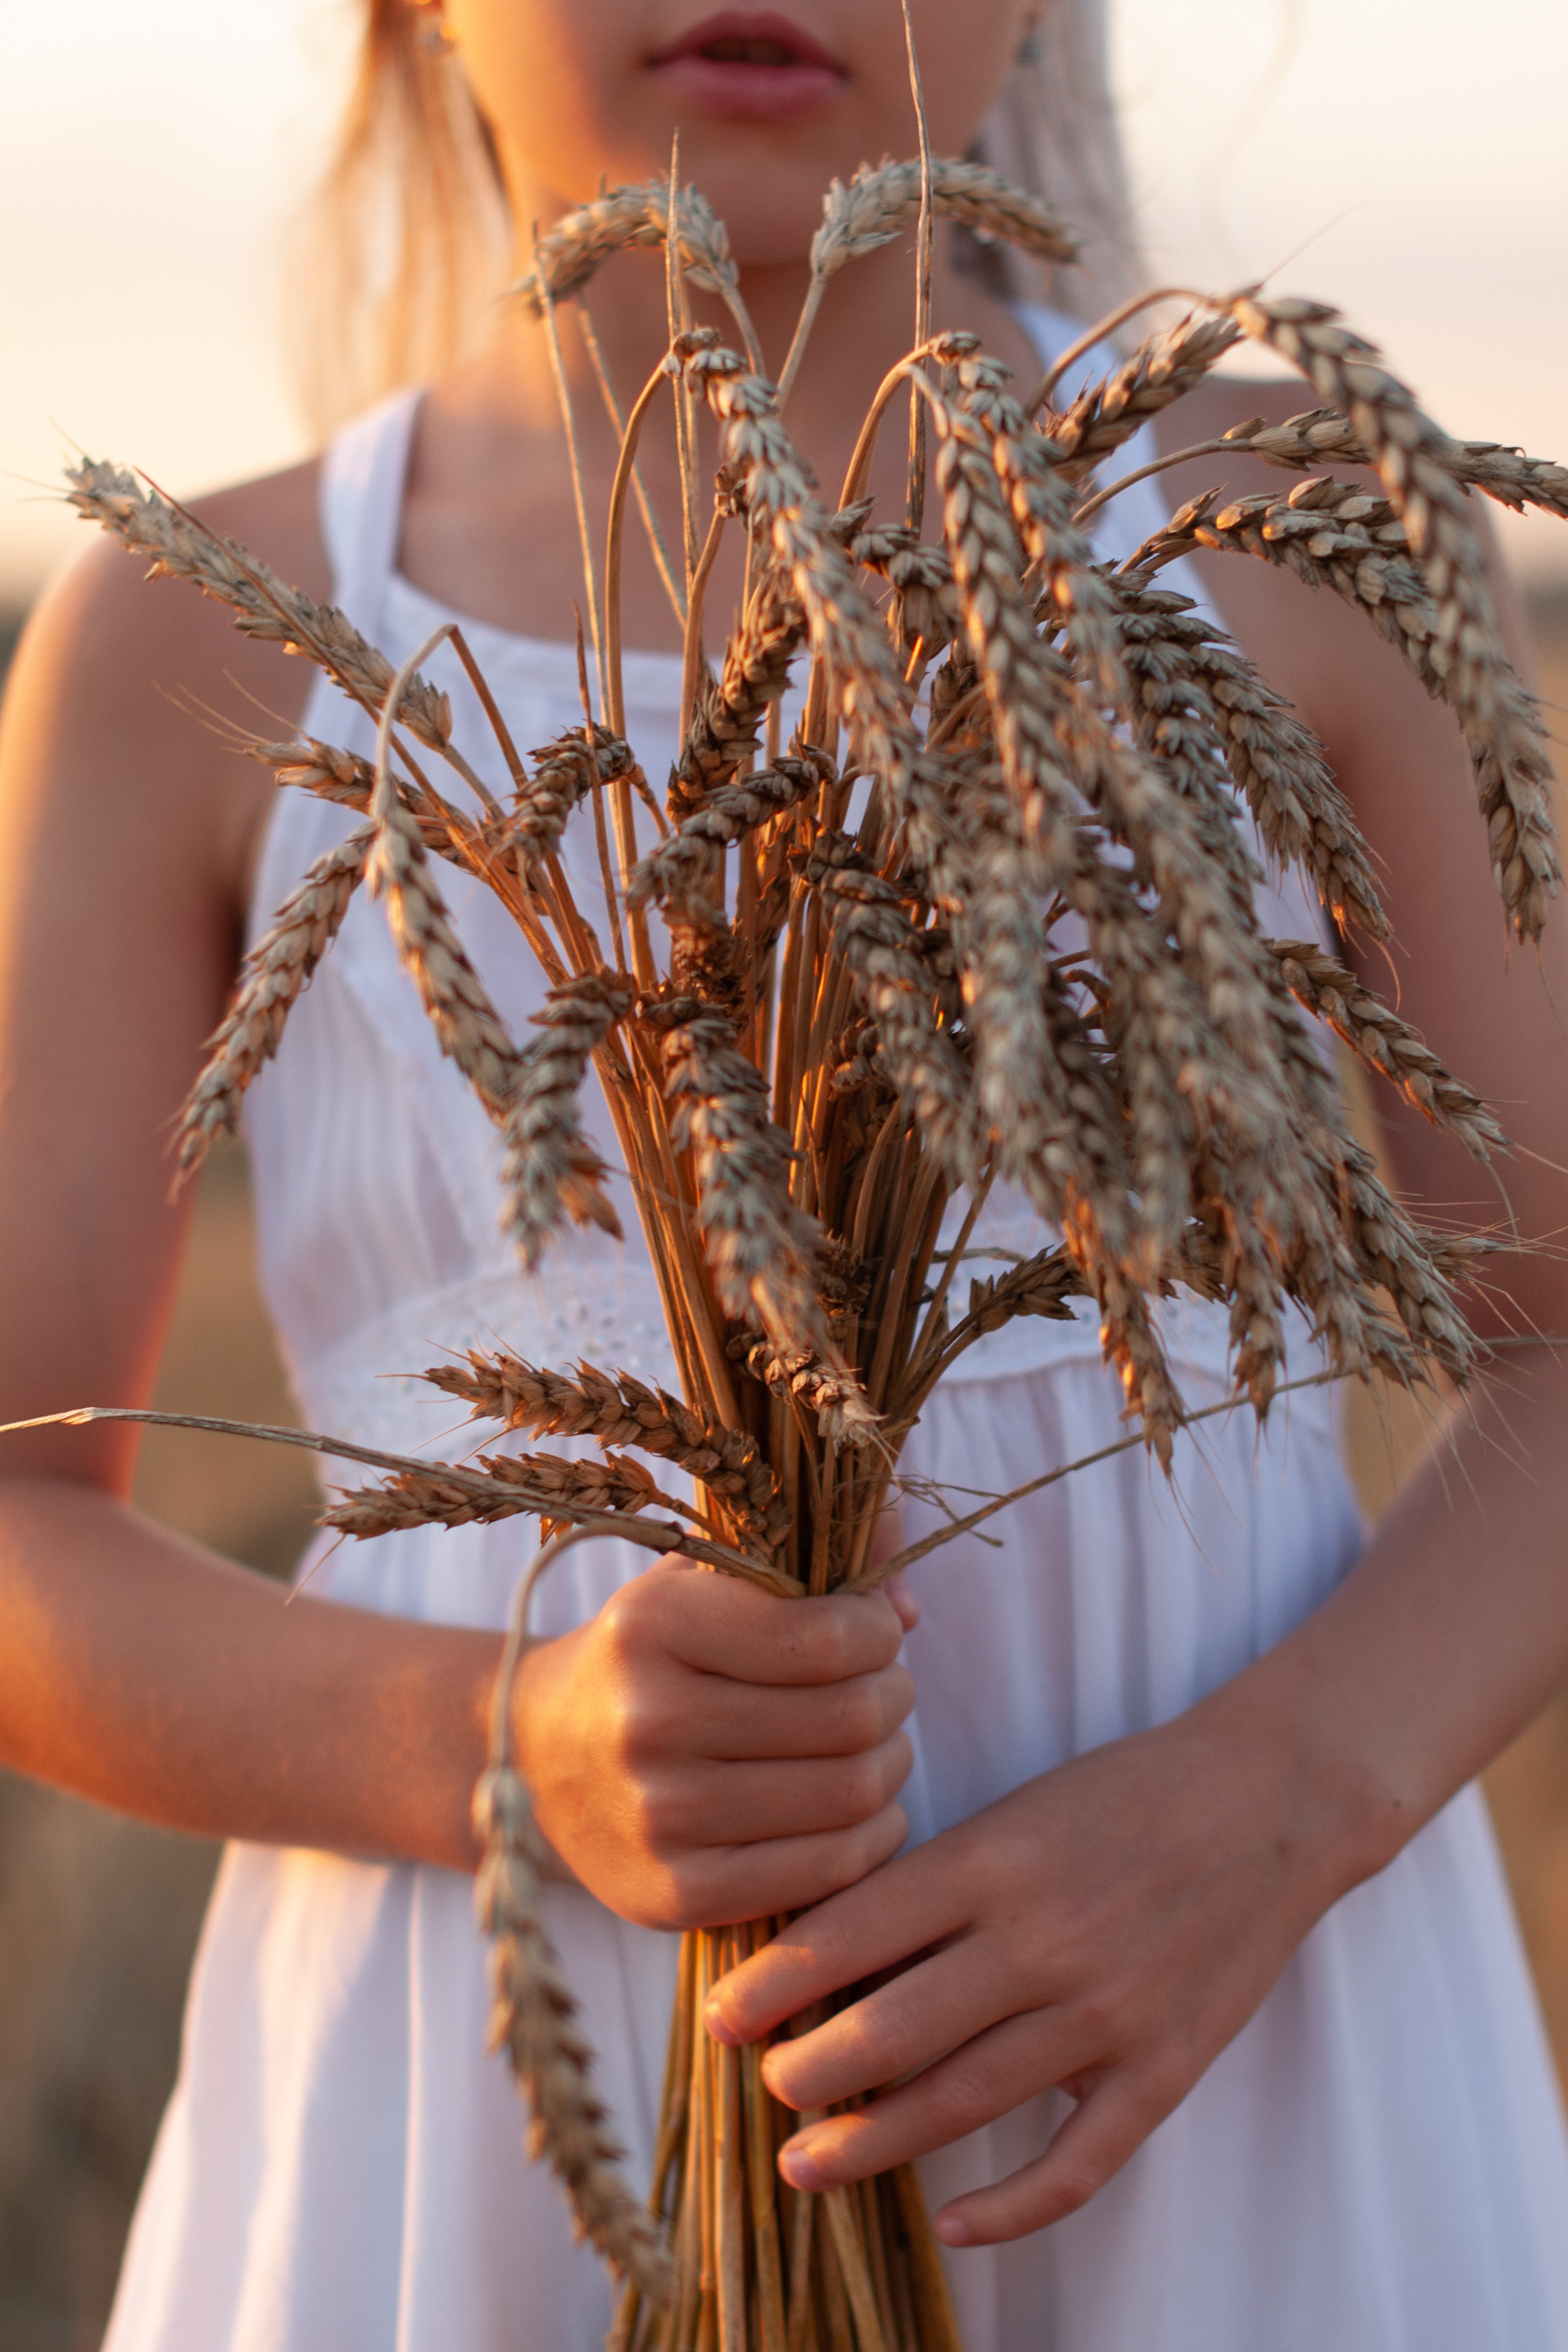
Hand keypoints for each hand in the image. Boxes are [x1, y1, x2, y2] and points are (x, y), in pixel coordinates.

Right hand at [511, 1555, 919, 1931]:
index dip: (878, 1634)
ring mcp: (658, 1817)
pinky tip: (864, 1807)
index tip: (876, 1632)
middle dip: (894, 1696)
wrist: (537, 1756)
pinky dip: (874, 1835)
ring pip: (850, 1795)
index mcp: (652, 1626)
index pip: (824, 1637)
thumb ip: (811, 1550)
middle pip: (849, 1718)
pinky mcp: (675, 1894)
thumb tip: (907, 1608)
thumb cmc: (648, 1654)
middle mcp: (647, 1721)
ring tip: (876, 1743)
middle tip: (884, 1688)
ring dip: (892, 1764)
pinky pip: (827, 1869)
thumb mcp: (703, 1575)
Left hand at [705, 1685, 1352, 2243]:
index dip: (775, 1983)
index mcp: (994, 1860)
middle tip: (764, 2089)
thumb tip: (829, 1954)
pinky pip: (1076, 2163)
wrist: (1271, 1799)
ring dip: (872, 2143)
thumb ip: (933, 1883)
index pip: (855, 1932)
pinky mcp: (1162, 2069)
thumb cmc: (1125, 1795)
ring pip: (963, 2102)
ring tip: (805, 2163)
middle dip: (807, 2073)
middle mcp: (1041, 1940)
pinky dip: (1009, 2206)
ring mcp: (1105, 2014)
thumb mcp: (1015, 1812)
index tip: (720, 2016)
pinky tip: (951, 2223)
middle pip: (893, 2030)